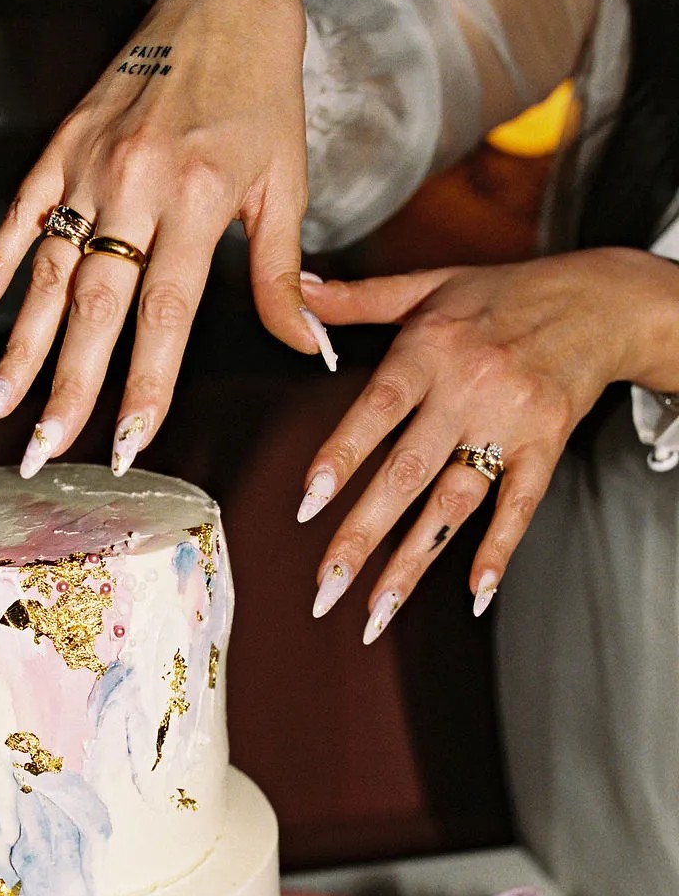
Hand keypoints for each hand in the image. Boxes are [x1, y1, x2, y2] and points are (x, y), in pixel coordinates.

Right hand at [0, 0, 322, 474]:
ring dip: (16, 348)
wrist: (223, 2)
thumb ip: (283, 279)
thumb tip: (309, 354)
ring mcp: (88, 164)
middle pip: (92, 306)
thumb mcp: (286, 188)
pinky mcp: (59, 145)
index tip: (126, 446)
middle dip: (64, 388)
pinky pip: (18, 216)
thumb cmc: (264, 104)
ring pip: (44, 272)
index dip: (143, 385)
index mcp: (199, 199)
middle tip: (39, 454)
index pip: (165, 315)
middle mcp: (136, 183)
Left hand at [297, 247, 677, 638]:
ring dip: (413, 561)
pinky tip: (475, 594)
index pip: (378, 409)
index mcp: (431, 349)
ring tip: (377, 611)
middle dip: (363, 534)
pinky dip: (499, 551)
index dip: (342, 455)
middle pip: (408, 472)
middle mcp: (469, 389)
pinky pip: (520, 506)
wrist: (599, 301)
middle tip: (325, 586)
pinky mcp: (546, 447)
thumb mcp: (429, 284)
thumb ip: (359, 298)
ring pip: (454, 501)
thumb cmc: (503, 295)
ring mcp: (511, 423)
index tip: (307, 503)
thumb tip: (297, 294)